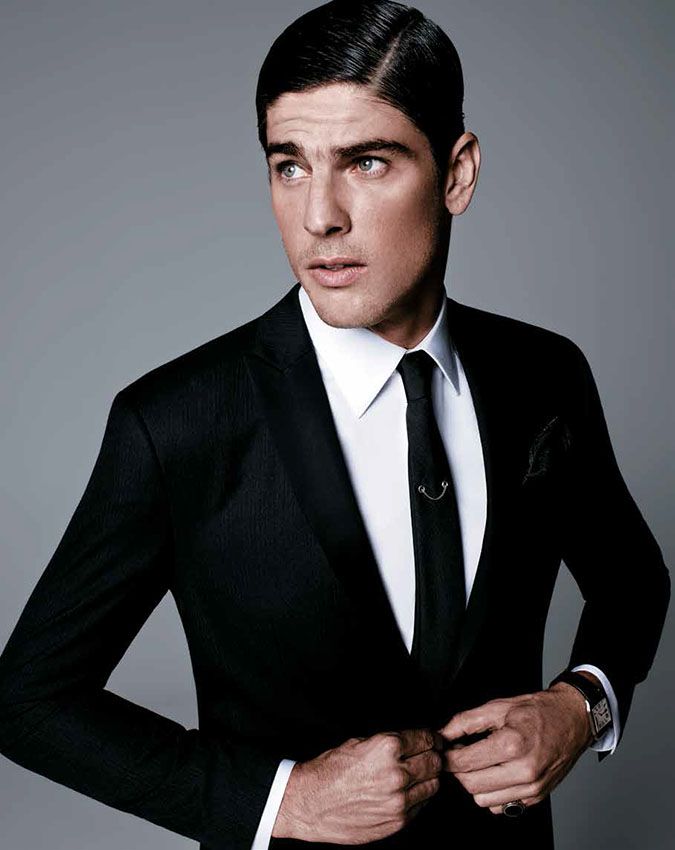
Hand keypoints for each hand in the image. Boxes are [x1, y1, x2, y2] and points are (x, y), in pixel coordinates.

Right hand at [272, 728, 443, 843]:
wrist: (312, 803)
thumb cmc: (331, 770)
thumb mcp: (359, 742)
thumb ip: (389, 743)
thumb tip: (413, 742)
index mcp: (387, 748)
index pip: (426, 739)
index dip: (431, 738)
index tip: (432, 740)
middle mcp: (397, 774)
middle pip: (435, 762)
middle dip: (433, 756)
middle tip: (428, 756)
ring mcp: (399, 800)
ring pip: (433, 785)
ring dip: (428, 778)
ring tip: (417, 774)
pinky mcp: (397, 821)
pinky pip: (421, 805)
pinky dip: (419, 797)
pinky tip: (406, 791)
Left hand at [436, 683, 592, 814]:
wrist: (573, 720)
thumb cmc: (538, 711)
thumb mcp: (498, 707)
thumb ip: (466, 721)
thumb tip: (442, 734)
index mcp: (512, 744)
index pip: (465, 762)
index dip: (447, 757)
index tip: (444, 749)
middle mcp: (524, 771)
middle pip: (471, 785)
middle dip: (459, 770)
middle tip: (460, 753)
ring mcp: (532, 788)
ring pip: (484, 801)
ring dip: (475, 784)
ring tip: (479, 762)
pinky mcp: (537, 797)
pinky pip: (502, 807)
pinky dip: (493, 794)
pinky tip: (495, 773)